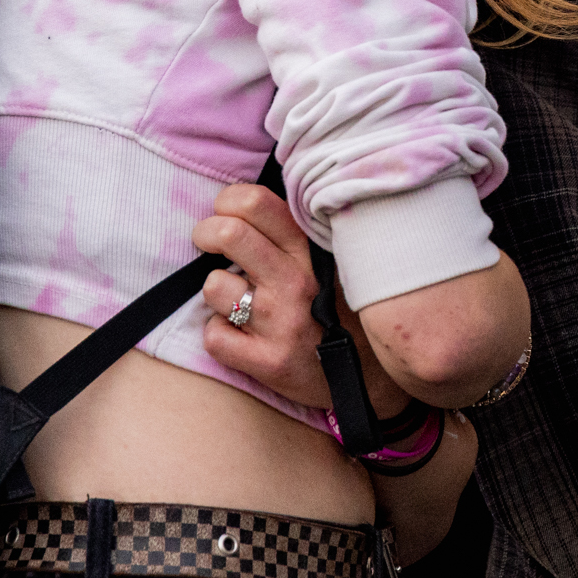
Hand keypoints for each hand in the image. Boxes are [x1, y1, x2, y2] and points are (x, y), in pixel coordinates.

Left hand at [195, 183, 325, 407]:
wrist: (372, 376)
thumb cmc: (341, 309)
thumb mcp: (331, 260)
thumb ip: (296, 232)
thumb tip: (246, 201)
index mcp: (311, 249)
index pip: (255, 202)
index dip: (227, 203)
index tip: (228, 216)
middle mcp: (297, 281)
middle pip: (228, 233)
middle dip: (205, 234)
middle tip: (210, 245)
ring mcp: (282, 323)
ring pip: (213, 286)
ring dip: (217, 291)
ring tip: (237, 299)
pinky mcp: (269, 363)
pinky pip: (214, 336)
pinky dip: (220, 335)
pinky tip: (242, 335)